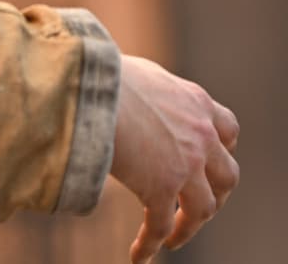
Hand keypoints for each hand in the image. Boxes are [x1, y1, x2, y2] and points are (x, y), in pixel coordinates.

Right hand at [109, 55, 238, 263]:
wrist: (91, 87)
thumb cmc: (99, 73)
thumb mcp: (137, 73)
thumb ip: (146, 88)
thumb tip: (121, 91)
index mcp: (195, 101)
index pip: (227, 129)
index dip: (221, 149)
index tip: (207, 161)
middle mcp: (200, 134)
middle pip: (226, 175)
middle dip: (215, 193)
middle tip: (195, 205)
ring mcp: (185, 164)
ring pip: (204, 208)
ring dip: (190, 226)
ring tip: (174, 239)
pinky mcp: (161, 187)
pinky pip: (162, 225)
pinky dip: (152, 244)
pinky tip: (139, 257)